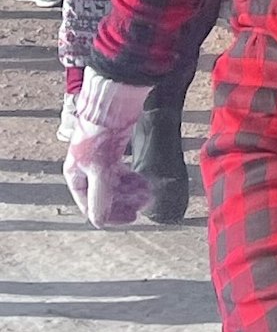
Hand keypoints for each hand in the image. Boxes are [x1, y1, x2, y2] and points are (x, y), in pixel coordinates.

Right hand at [63, 72, 150, 227]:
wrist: (110, 109)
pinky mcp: (113, 154)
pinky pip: (122, 173)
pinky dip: (132, 180)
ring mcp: (99, 162)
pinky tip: (144, 184)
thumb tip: (99, 222)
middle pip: (104, 196)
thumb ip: (100, 197)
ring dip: (130, 192)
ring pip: (115, 185)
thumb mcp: (99, 171)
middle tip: (141, 208)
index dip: (109, 215)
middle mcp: (84, 171)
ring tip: (146, 195)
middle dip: (123, 203)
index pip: (89, 205)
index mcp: (74, 176)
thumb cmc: (98, 136)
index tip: (129, 219)